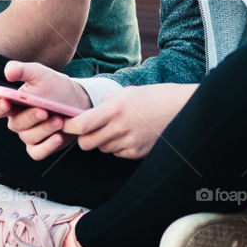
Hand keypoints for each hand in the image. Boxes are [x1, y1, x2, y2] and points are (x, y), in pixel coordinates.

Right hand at [0, 60, 91, 161]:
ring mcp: (29, 135)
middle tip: (43, 111)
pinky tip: (59, 137)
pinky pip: (38, 152)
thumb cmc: (54, 86)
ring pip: (29, 137)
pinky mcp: (41, 147)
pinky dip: (48, 146)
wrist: (77, 101)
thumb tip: (8, 72)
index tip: (6, 101)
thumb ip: (22, 70)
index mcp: (12, 103)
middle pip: (15, 124)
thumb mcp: (40, 74)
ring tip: (59, 120)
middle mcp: (18, 121)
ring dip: (44, 129)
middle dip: (29, 117)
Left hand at [62, 83, 197, 159]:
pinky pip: (117, 154)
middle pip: (86, 144)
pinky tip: (129, 134)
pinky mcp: (137, 154)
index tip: (64, 123)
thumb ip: (104, 103)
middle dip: (83, 138)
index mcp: (114, 109)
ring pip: (102, 149)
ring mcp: (129, 143)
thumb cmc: (153, 97)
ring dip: (102, 141)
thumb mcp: (126, 92)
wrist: (181, 108)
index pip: (81, 125)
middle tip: (88, 129)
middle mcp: (120, 128)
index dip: (68, 127)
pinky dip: (118, 147)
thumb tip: (85, 112)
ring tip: (116, 127)